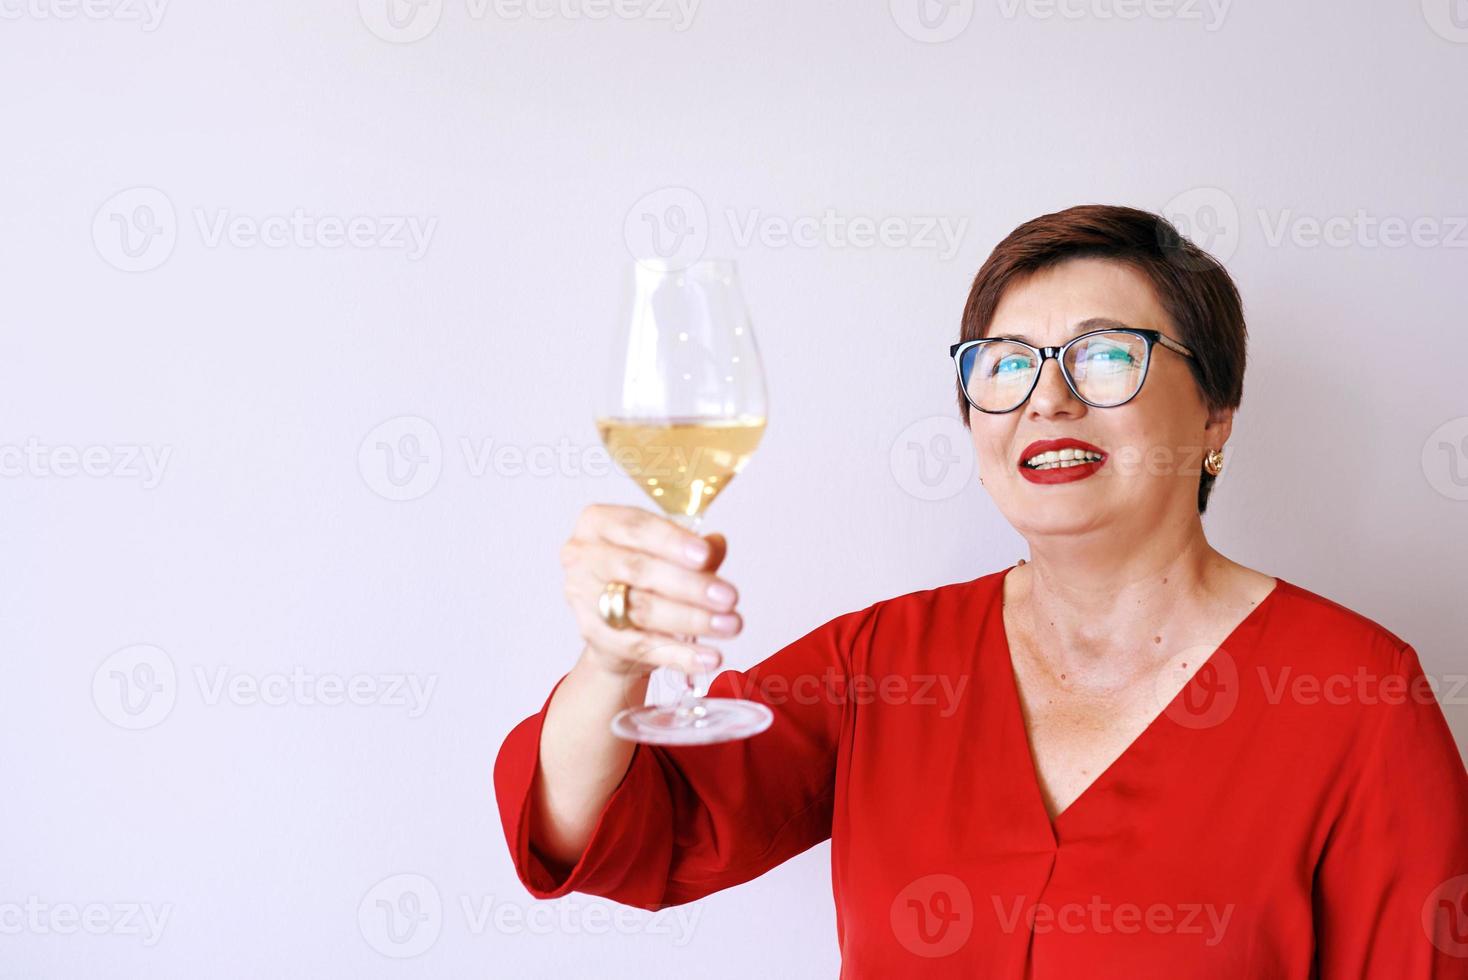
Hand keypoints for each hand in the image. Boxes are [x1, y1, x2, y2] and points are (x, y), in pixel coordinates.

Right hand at [560, 504, 742, 678]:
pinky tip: (709, 657)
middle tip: (729, 597)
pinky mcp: (593, 636)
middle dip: (689, 585)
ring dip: (691, 620)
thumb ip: (695, 549)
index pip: (636, 527)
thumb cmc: (644, 576)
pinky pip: (640, 647)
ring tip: (729, 625)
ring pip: (641, 610)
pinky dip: (678, 654)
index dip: (672, 541)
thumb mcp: (670, 553)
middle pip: (638, 570)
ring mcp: (583, 598)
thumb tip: (716, 546)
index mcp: (598, 523)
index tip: (705, 555)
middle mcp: (583, 557)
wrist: (617, 623)